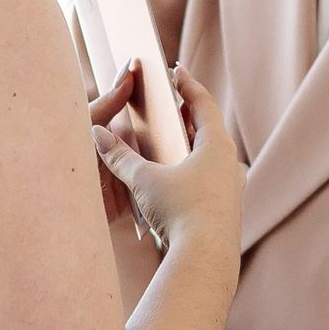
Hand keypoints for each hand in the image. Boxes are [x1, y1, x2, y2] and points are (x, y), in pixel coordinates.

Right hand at [93, 69, 242, 253]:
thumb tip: (95, 134)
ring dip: (193, 146)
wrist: (205, 260)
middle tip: (173, 103)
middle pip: (210, 130)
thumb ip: (120, 156)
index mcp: (217, 146)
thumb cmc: (180, 212)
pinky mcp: (227, 212)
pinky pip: (211, 181)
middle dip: (189, 116)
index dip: (188, 85)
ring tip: (174, 141)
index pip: (203, 103)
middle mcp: (231, 164)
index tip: (176, 70)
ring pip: (213, 158)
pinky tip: (179, 181)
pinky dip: (194, 172)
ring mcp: (233, 189)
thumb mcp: (144, 180)